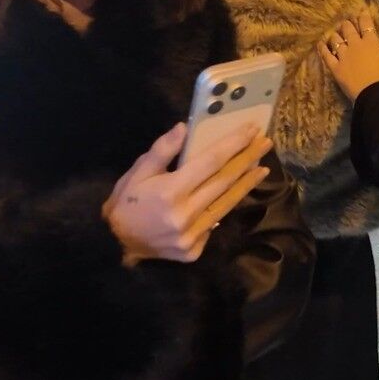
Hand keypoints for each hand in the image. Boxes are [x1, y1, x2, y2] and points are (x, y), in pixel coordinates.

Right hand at [103, 122, 272, 263]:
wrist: (113, 245)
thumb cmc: (125, 203)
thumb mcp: (137, 172)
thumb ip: (162, 150)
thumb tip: (184, 128)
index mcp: (170, 192)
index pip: (211, 163)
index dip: (234, 145)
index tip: (251, 130)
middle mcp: (185, 215)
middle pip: (225, 182)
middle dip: (247, 159)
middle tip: (265, 143)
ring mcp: (191, 236)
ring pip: (226, 204)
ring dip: (246, 184)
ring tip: (262, 168)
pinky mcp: (194, 251)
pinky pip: (214, 224)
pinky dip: (224, 206)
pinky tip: (234, 194)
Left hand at [318, 16, 378, 100]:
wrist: (373, 94)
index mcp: (372, 43)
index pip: (367, 24)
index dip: (364, 17)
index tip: (362, 12)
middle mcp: (356, 45)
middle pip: (348, 29)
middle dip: (346, 25)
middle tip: (346, 23)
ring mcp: (343, 55)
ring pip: (335, 40)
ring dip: (335, 36)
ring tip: (334, 34)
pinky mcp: (335, 67)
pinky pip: (326, 55)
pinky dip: (322, 49)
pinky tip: (320, 44)